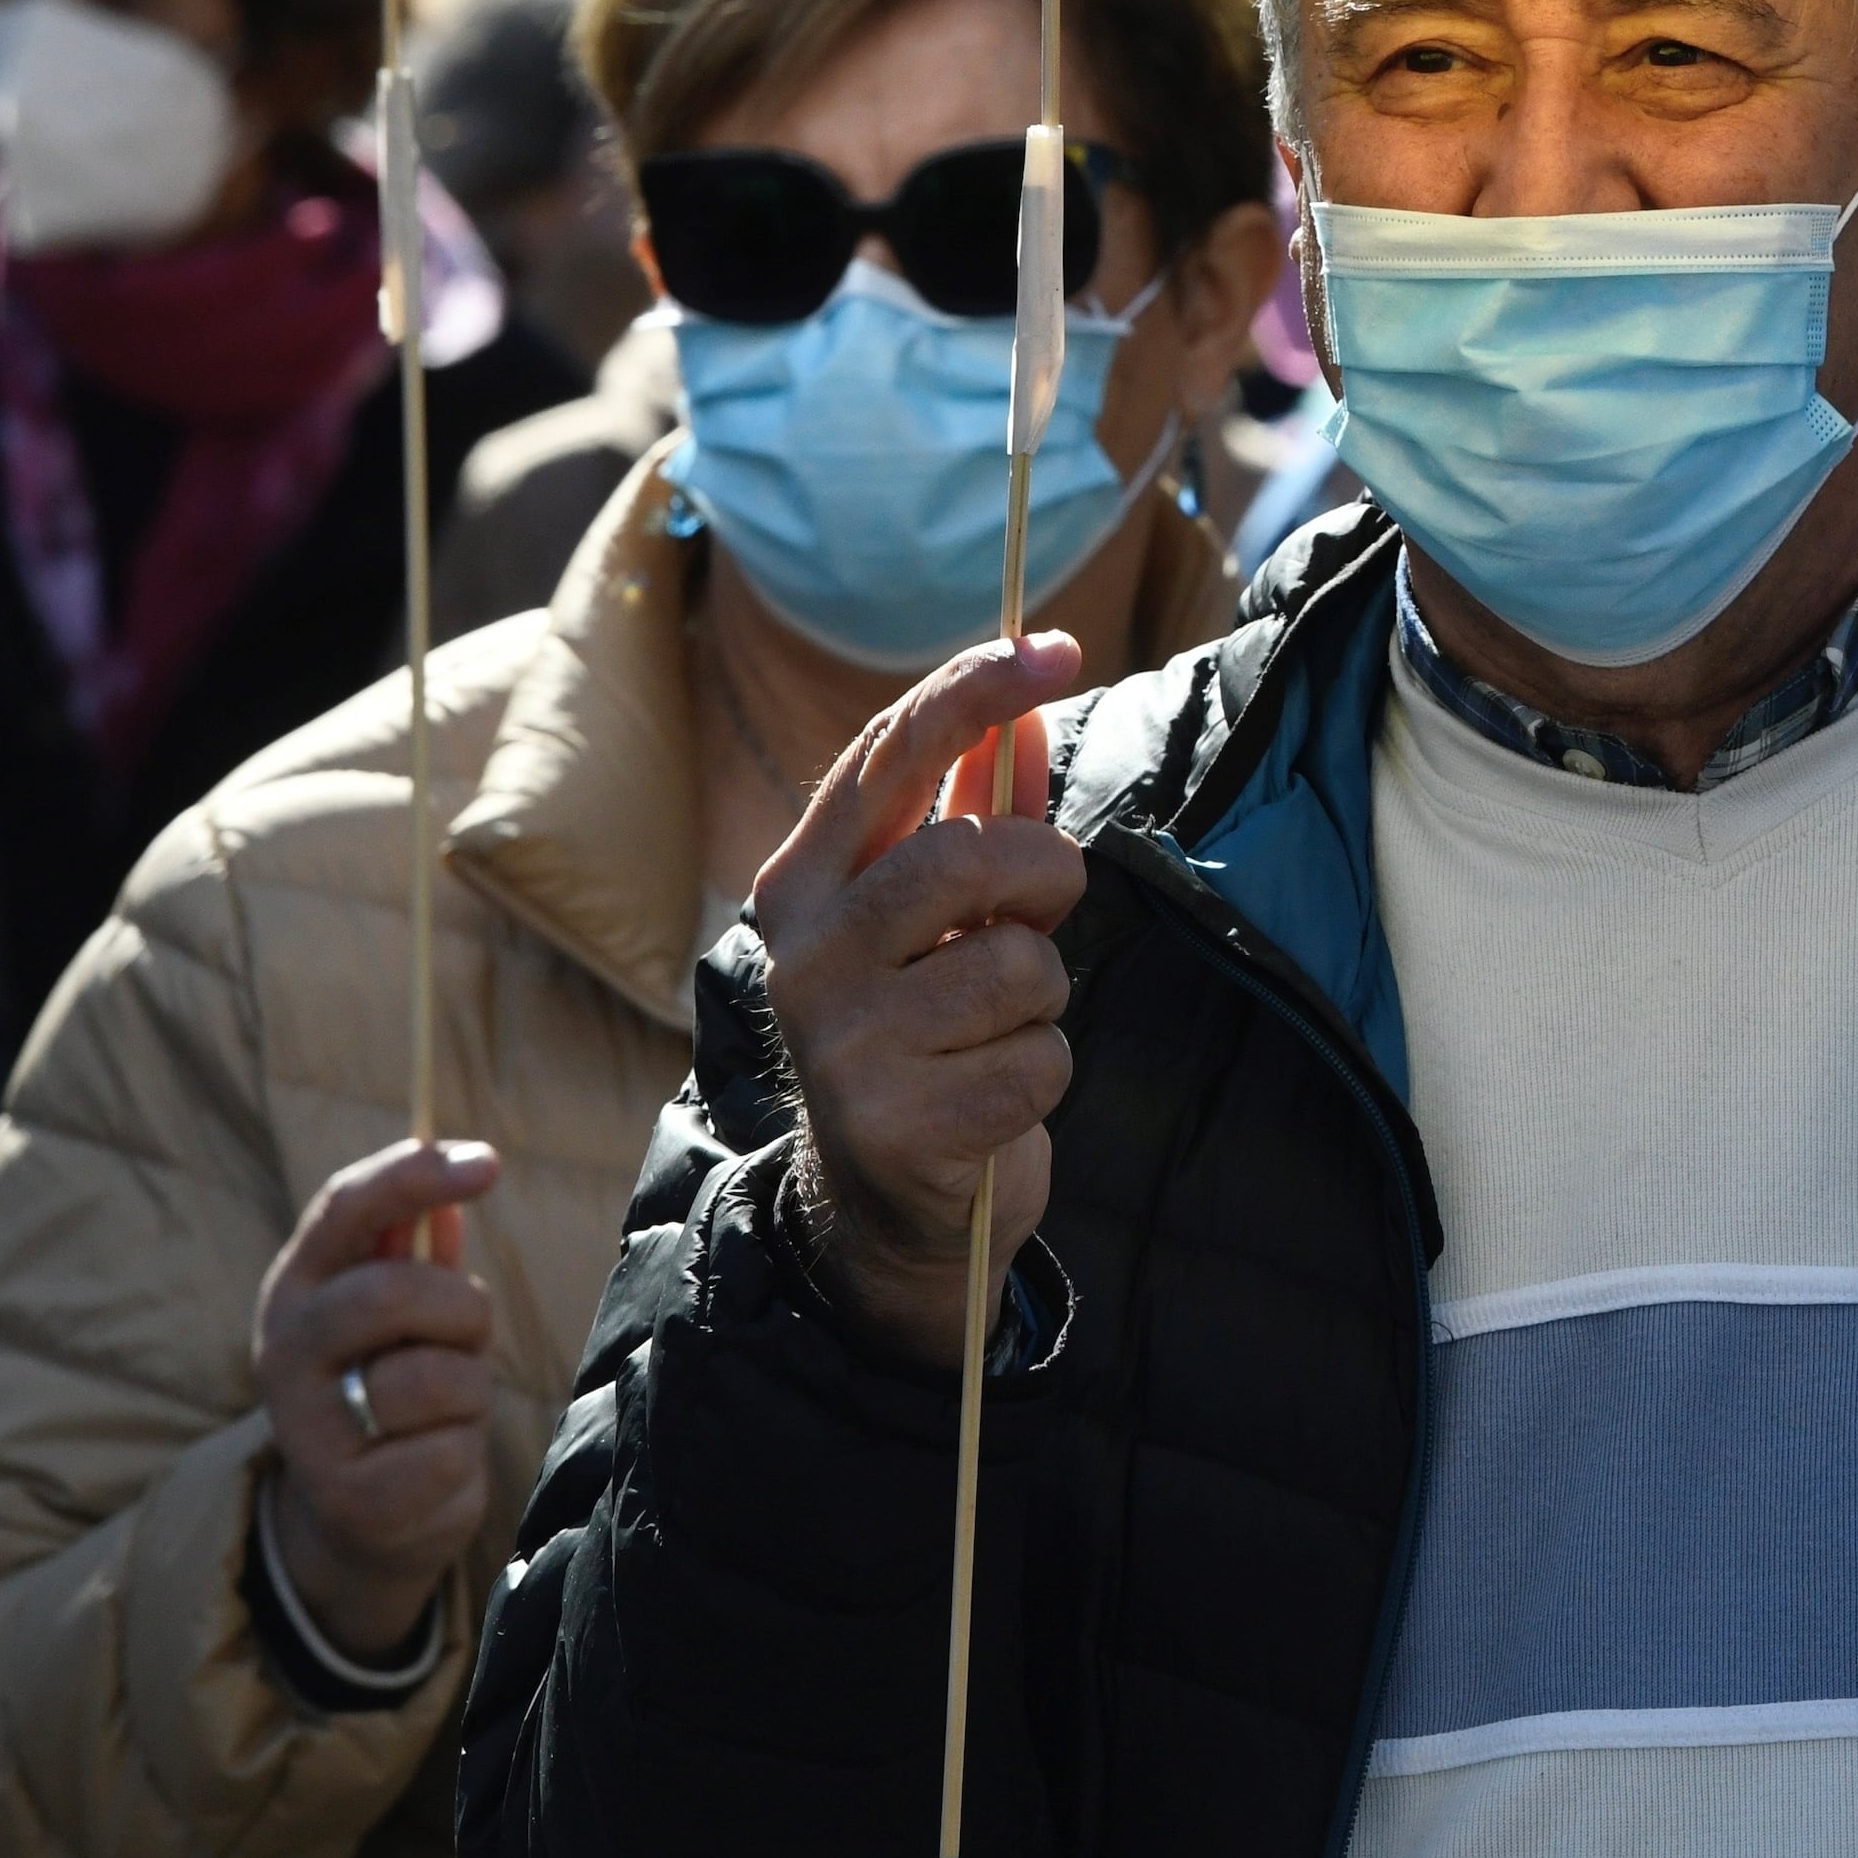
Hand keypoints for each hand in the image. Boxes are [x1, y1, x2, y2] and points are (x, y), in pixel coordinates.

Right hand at [253, 1140, 502, 1666]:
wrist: (362, 1516)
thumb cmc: (394, 1385)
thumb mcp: (400, 1310)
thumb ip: (417, 1243)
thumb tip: (456, 1169)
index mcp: (295, 1289)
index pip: (345, 1207)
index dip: (415, 1174)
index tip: (490, 1162)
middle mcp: (283, 1353)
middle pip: (390, 1291)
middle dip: (459, 1308)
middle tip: (467, 1333)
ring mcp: (307, 1430)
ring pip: (435, 1377)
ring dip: (469, 1389)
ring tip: (442, 1409)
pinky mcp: (347, 1498)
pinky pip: (450, 1451)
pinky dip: (465, 1452)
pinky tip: (432, 1462)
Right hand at [756, 631, 1092, 1374]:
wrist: (892, 1210)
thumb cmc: (929, 1030)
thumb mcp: (943, 918)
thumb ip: (976, 814)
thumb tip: (1028, 707)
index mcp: (804, 885)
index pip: (888, 754)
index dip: (973, 689)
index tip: (1054, 647)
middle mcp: (803, 957)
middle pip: (963, 857)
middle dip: (1043, 874)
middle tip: (1046, 908)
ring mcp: (842, 1046)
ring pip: (1014, 965)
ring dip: (1044, 994)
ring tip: (998, 1026)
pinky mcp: (898, 1127)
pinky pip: (1038, 1061)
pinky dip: (1044, 1073)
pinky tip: (991, 1097)